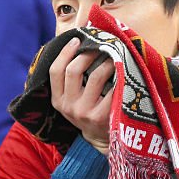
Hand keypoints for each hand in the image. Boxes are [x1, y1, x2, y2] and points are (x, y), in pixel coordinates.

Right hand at [49, 38, 113, 153]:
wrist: (102, 138)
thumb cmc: (88, 110)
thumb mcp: (73, 98)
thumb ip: (71, 78)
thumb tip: (78, 43)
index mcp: (58, 100)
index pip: (55, 71)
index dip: (65, 53)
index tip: (77, 40)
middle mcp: (68, 107)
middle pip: (73, 70)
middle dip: (88, 54)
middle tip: (100, 46)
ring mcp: (85, 112)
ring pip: (95, 76)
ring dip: (107, 62)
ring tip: (114, 57)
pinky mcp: (102, 117)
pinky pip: (113, 88)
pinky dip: (119, 77)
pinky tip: (124, 72)